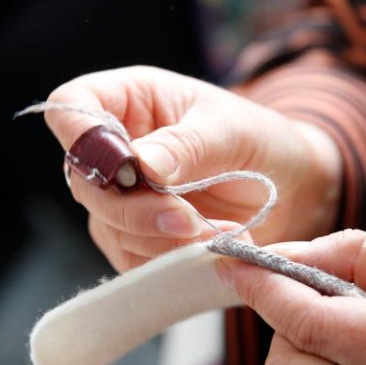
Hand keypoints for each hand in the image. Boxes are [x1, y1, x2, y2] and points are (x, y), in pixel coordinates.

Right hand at [44, 66, 342, 271]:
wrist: (293, 190)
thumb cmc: (261, 142)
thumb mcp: (232, 130)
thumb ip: (187, 144)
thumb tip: (140, 164)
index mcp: (131, 102)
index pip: (72, 108)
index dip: (81, 135)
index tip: (126, 167)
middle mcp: (118, 151)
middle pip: (85, 182)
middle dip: (136, 208)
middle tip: (187, 220)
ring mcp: (123, 198)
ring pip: (109, 227)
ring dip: (163, 240)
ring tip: (222, 233)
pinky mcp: (138, 241)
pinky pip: (133, 261)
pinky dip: (171, 262)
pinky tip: (212, 249)